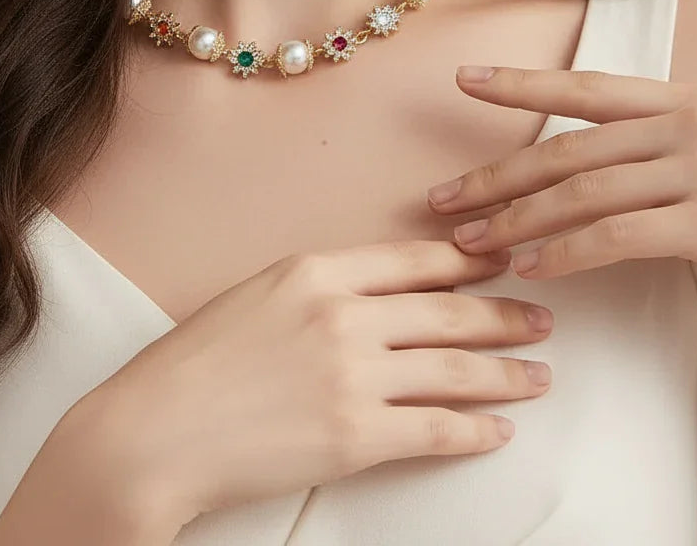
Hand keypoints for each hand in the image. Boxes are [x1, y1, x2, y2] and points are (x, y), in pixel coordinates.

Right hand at [90, 240, 554, 524]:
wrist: (154, 430)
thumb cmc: (195, 361)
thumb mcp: (257, 293)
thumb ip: (321, 286)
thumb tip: (378, 294)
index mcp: (317, 270)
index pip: (415, 259)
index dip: (470, 259)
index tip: (502, 259)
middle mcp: (344, 315)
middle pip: (449, 313)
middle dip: (505, 315)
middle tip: (542, 317)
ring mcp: (353, 376)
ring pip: (456, 370)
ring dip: (507, 373)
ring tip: (538, 375)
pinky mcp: (355, 437)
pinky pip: (435, 430)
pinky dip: (475, 431)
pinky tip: (497, 431)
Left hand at [427, 65, 696, 301]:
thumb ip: (649, 145)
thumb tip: (564, 167)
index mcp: (686, 99)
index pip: (587, 87)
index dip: (521, 83)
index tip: (464, 78)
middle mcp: (693, 123)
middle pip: (568, 149)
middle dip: (496, 177)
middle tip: (441, 198)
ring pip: (583, 194)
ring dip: (517, 221)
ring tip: (472, 242)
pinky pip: (619, 236)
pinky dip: (567, 253)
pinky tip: (533, 269)